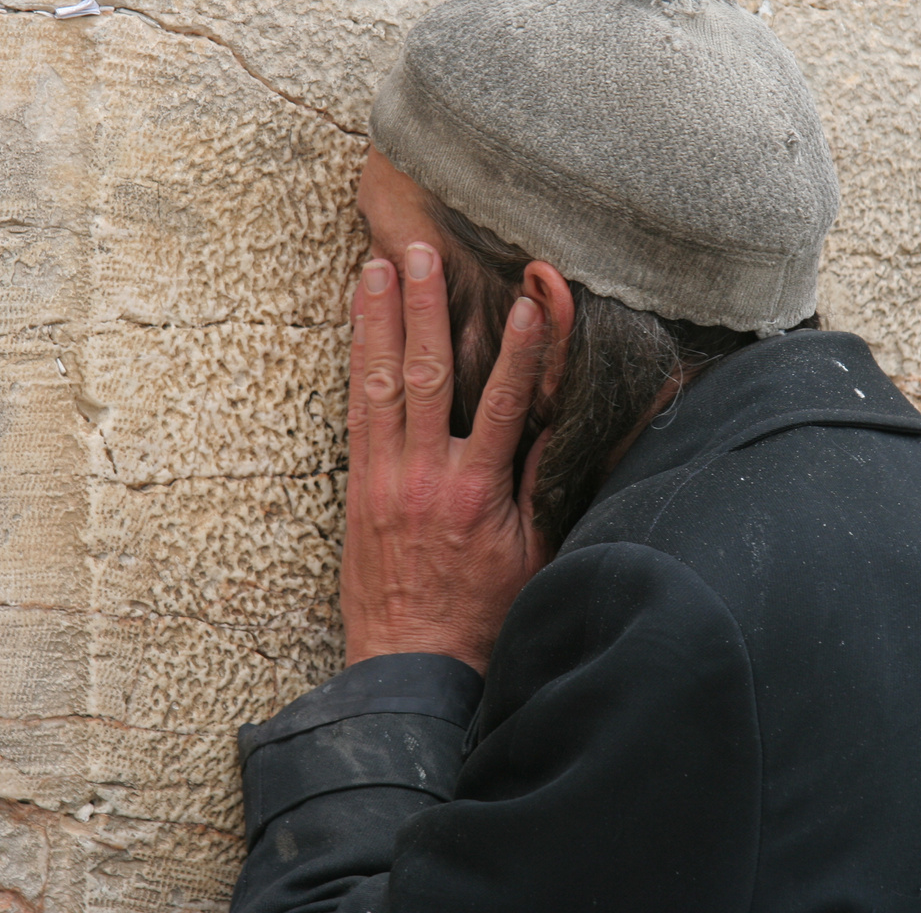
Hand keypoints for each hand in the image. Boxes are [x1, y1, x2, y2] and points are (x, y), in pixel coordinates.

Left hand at [342, 243, 550, 674]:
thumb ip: (543, 485)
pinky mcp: (359, 488)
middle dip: (427, 308)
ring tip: (378, 265)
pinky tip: (357, 324)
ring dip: (380, 320)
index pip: (510, 404)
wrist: (413, 668)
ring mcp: (386, 480)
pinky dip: (356, 362)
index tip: (534, 298)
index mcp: (479, 493)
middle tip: (423, 251)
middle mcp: (427, 477)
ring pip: (382, 383)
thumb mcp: (534, 556)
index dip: (524, 349)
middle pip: (430, 375)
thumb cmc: (485, 616)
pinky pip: (356, 411)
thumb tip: (564, 424)